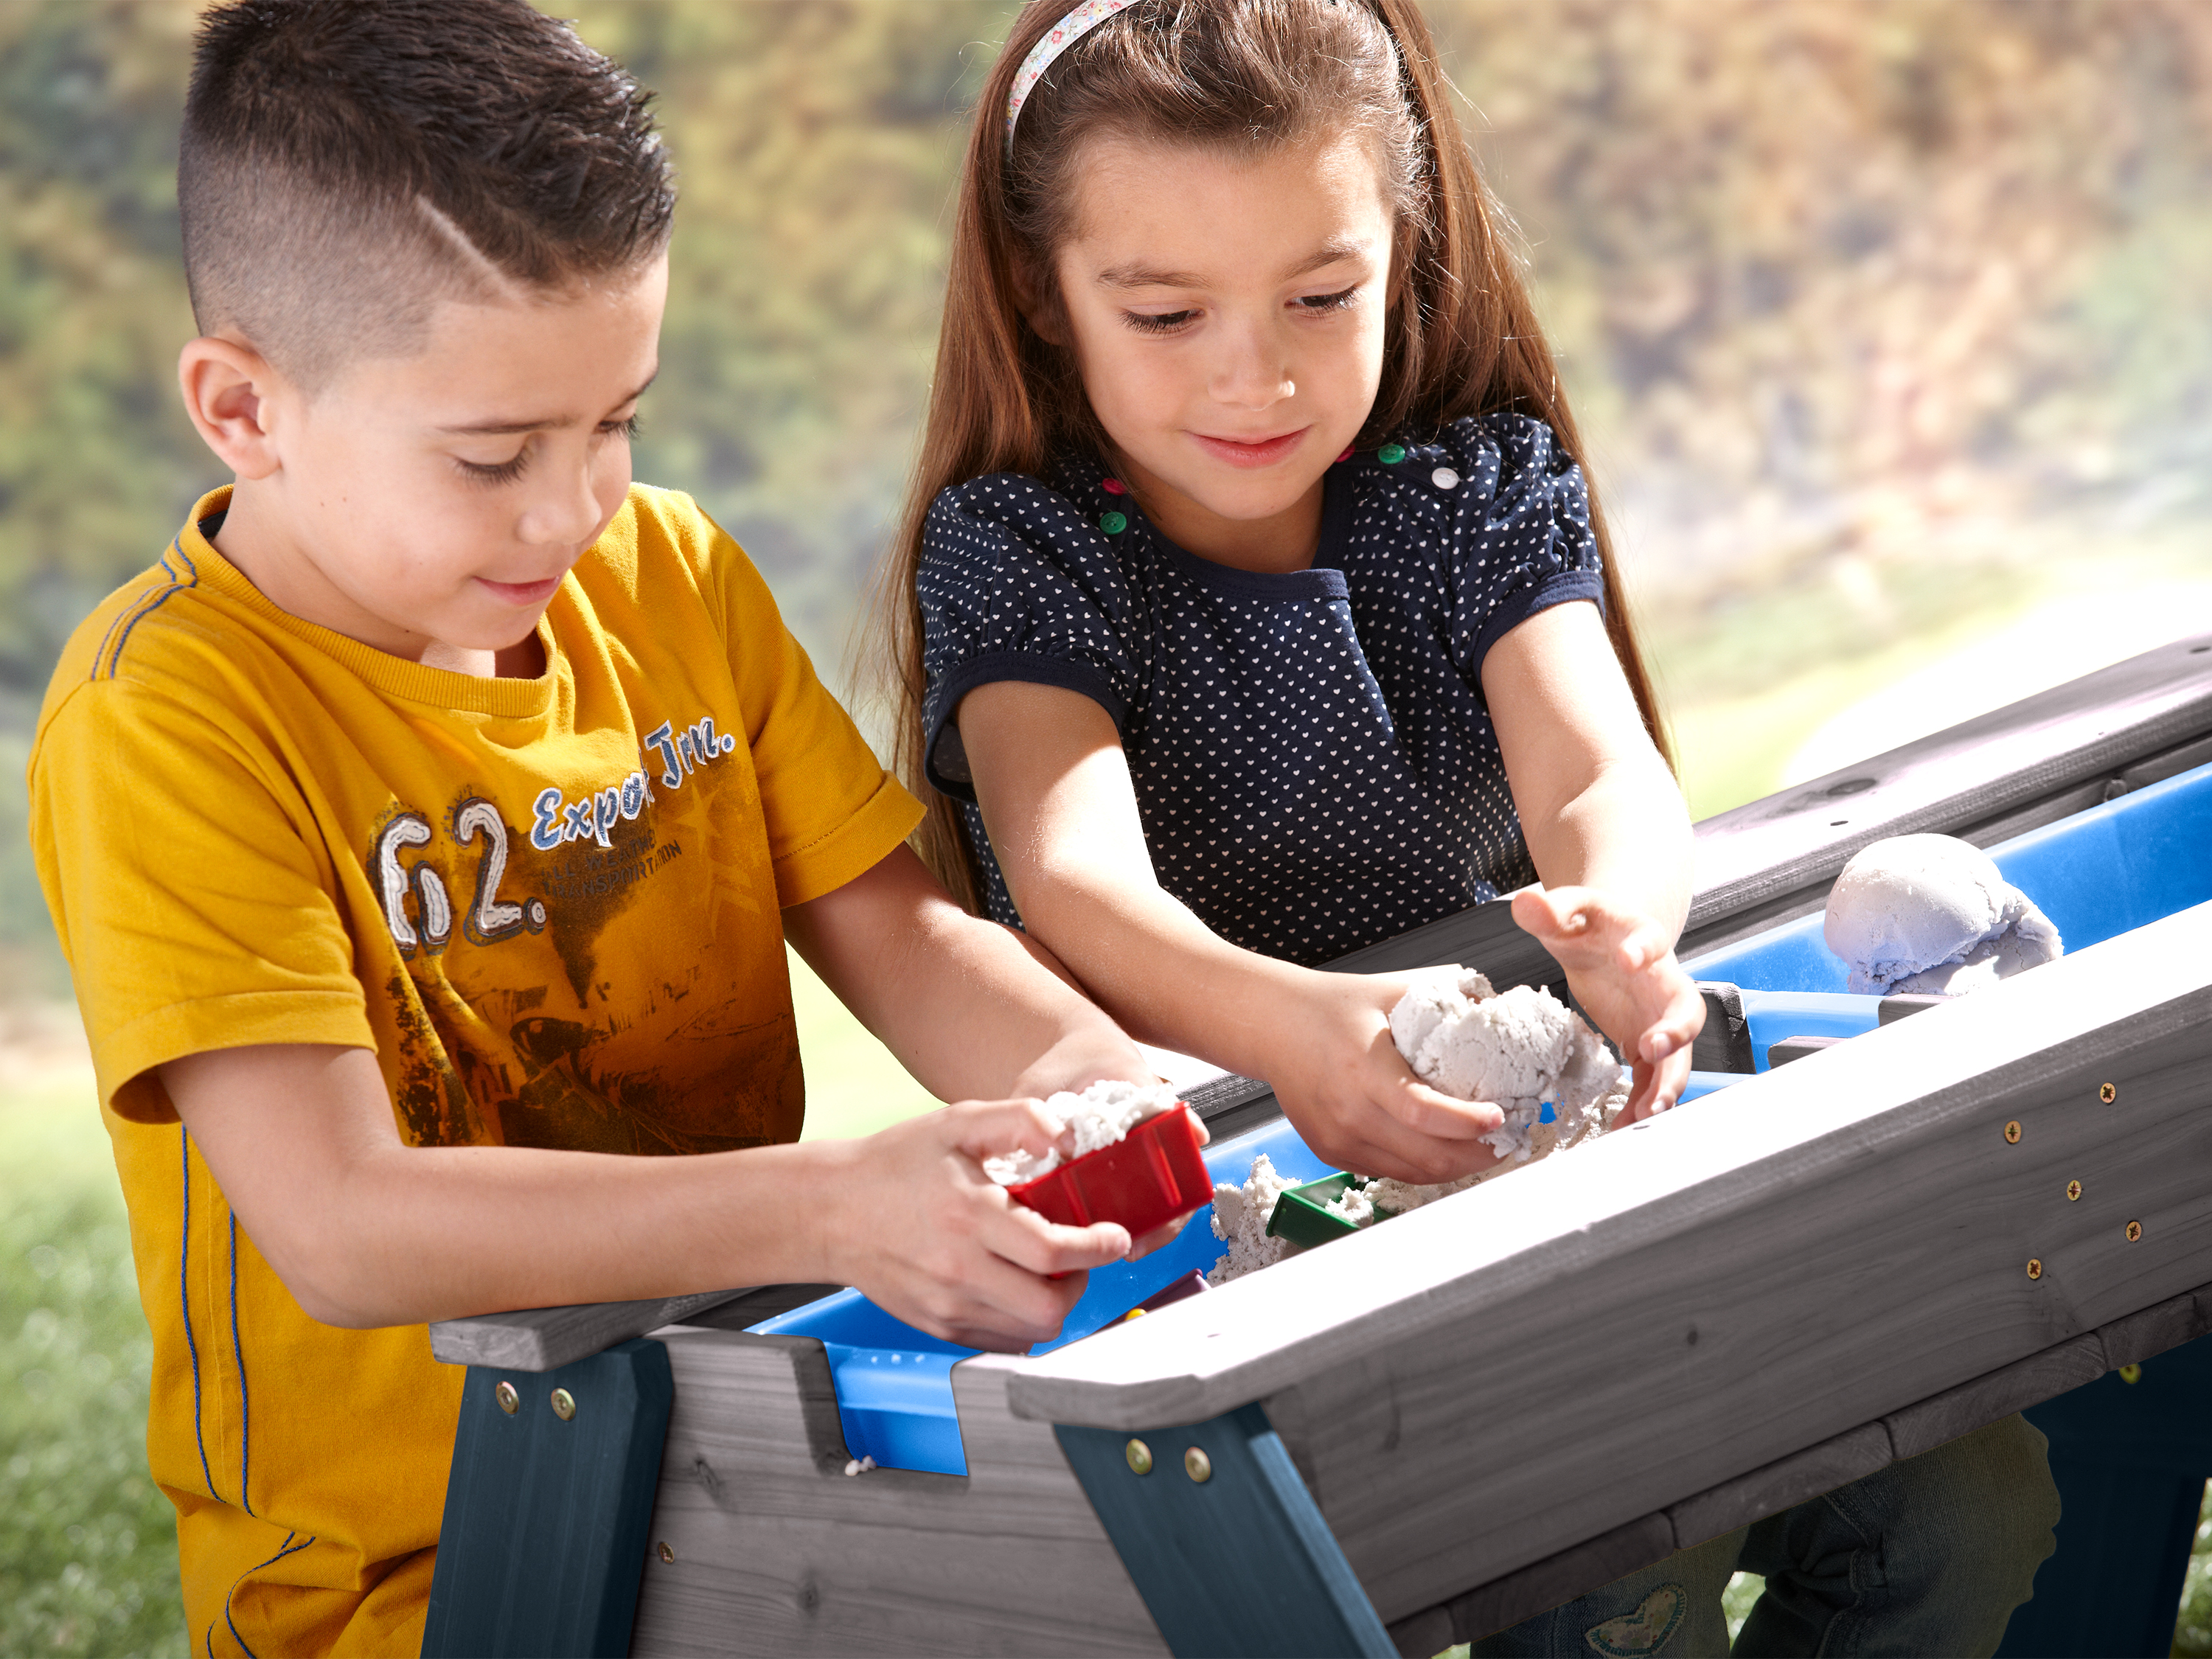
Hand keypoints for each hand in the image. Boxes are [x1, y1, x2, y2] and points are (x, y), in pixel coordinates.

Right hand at [818, 1099, 1135, 1351]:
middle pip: (1048, 1307)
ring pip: (1029, 1331)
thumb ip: (1016, 1120)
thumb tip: (1064, 1136)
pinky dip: (1021, 1319)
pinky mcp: (937, 1326)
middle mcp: (958, 1270)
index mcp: (967, 1216)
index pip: (1051, 1251)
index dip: (1097, 1248)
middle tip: (1078, 1255)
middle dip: (1080, 1282)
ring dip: (1053, 1303)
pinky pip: (1001, 1340)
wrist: (829, 1211)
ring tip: (1046, 1269)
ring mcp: (946, 1306)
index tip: (1114, 1237)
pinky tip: (1015, 1284)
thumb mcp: (956, 1122)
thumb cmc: (893, 1163)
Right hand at [1263, 971, 1506, 1183]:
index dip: (1469, 1124)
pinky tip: (1442, 1147)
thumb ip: (1444, 997)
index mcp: (1364, 1070)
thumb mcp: (1390, 990)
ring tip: (1483, 1147)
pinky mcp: (1333, 1153)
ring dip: (1456, 1166)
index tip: (1501, 1117)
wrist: (1273, 1026)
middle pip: (1428, 1156)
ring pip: (1414, 1173)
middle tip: (1507, 1139)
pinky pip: (1390, 1171)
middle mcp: (1349, 1113)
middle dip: (1479, 1154)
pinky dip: (1423, 1165)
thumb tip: (1495, 1008)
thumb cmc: (1330, 1007)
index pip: (1425, 1114)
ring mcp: (1338, 1139)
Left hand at [1510, 884, 1702, 1120]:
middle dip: (1675, 1032)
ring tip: (1646, 1113)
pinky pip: (1650, 1079)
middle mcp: (1662, 983)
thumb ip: (1550, 909)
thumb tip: (1526, 903)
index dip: (1644, 948)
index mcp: (1643, 940)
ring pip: (1675, 1056)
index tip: (1629, 957)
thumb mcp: (1567, 910)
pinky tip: (1623, 1126)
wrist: (1606, 941)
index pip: (1651, 940)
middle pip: (1685, 1009)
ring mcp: (1658, 1018)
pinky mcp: (1645, 1045)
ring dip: (1665, 1085)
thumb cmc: (1590, 924)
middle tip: (1652, 1050)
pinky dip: (1642, 1103)